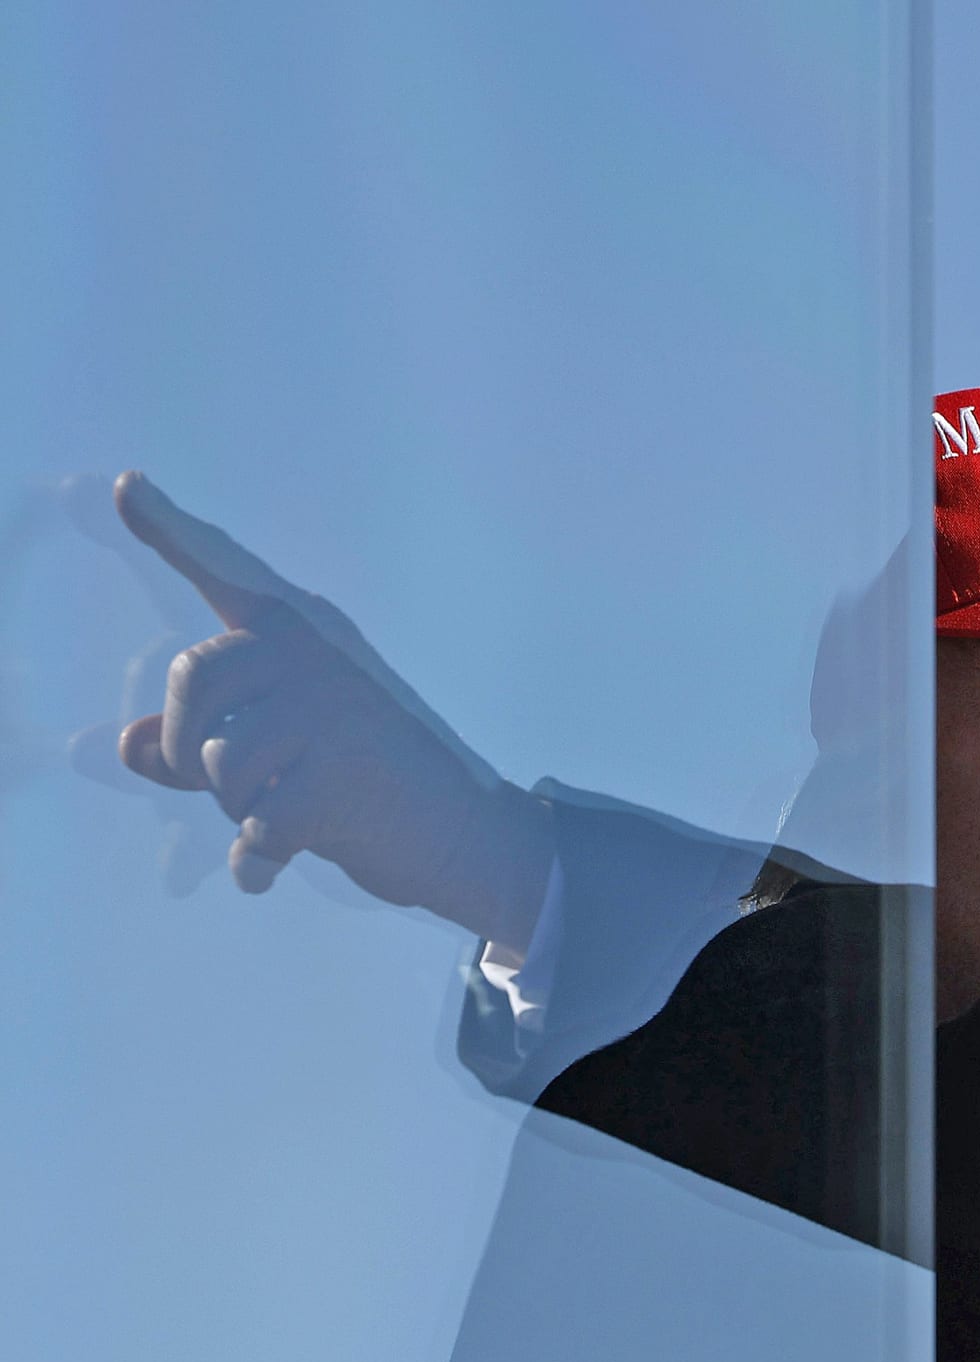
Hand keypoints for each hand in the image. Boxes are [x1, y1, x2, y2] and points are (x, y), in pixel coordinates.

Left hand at [109, 472, 554, 944]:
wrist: (468, 835)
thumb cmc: (367, 786)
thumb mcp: (276, 757)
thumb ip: (198, 743)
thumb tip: (124, 747)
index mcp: (301, 637)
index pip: (224, 572)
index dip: (169, 530)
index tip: (128, 486)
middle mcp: (315, 656)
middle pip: (191, 675)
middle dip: (186, 744)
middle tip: (226, 784)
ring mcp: (331, 710)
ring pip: (215, 759)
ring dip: (235, 807)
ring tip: (283, 813)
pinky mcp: (341, 774)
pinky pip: (254, 823)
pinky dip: (255, 859)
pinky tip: (265, 871)